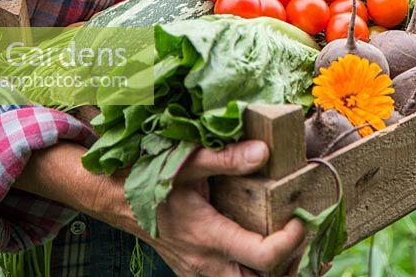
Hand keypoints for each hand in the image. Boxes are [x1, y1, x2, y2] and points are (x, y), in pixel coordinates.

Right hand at [16, 141, 305, 275]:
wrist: (114, 198)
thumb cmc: (147, 177)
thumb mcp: (185, 162)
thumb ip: (225, 158)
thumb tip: (264, 151)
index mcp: (208, 235)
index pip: (263, 257)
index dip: (291, 242)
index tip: (302, 218)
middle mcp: (206, 262)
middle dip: (288, 268)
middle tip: (301, 240)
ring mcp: (199, 271)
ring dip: (271, 273)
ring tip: (290, 249)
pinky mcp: (195, 270)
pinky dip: (253, 273)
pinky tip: (265, 255)